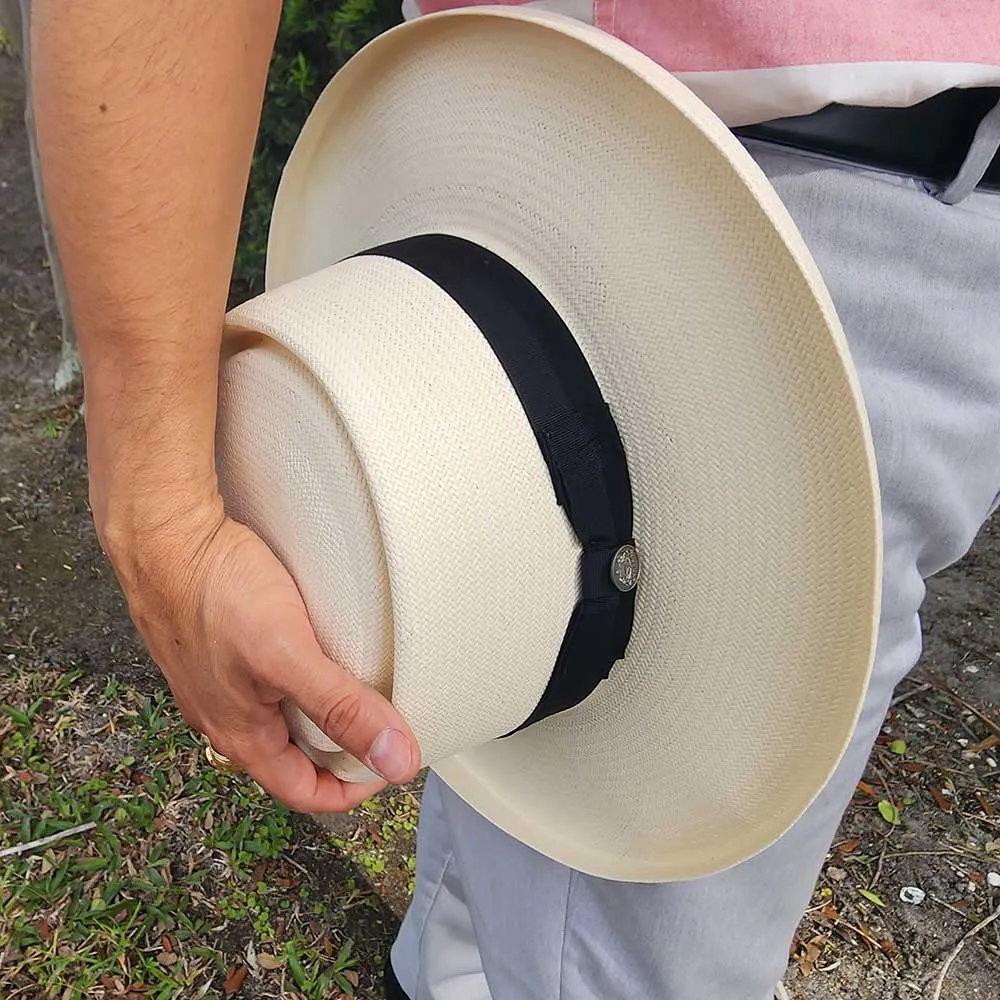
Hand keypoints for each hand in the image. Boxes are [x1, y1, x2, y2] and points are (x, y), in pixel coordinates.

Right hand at [105, 499, 419, 812]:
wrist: (164, 536)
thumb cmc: (218, 595)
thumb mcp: (289, 657)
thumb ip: (342, 708)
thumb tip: (397, 761)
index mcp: (242, 737)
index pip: (305, 792)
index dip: (353, 787)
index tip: (392, 762)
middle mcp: (228, 717)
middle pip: (294, 756)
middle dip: (342, 748)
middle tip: (386, 720)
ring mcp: (221, 680)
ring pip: (282, 714)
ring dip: (323, 710)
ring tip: (363, 683)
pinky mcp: (222, 645)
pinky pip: (270, 677)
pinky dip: (303, 674)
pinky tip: (322, 647)